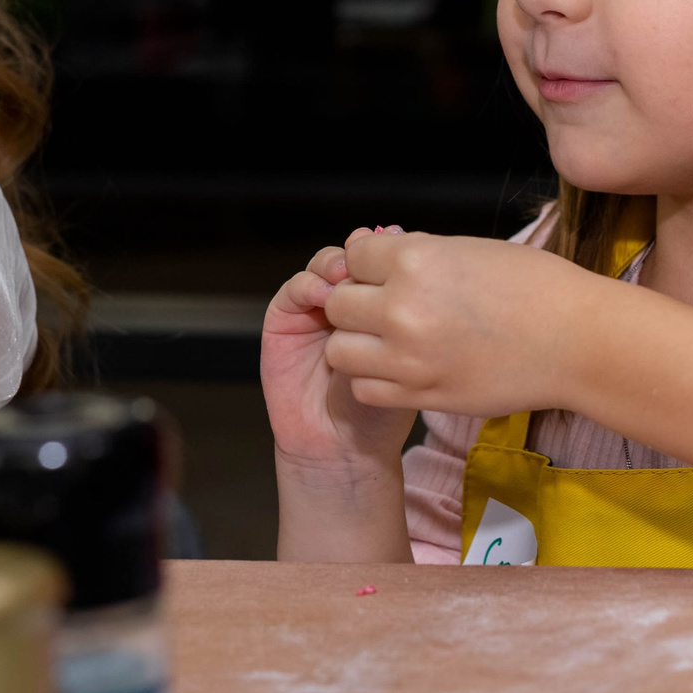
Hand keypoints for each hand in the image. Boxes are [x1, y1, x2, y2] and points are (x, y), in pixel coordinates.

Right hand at [260, 238, 415, 474]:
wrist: (347, 446)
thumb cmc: (384, 407)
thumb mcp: (408, 355)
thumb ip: (406, 310)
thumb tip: (408, 255)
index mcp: (380, 305)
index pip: (382, 259)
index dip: (388, 250)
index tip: (402, 246)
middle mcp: (347, 303)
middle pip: (352, 255)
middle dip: (362, 253)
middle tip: (374, 260)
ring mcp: (315, 309)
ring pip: (322, 266)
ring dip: (335, 264)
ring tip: (348, 277)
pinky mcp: (284, 321)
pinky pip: (294, 291)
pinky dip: (309, 286)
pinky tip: (325, 298)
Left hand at [323, 228, 602, 418]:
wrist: (578, 341)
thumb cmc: (535, 287)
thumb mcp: (471, 250)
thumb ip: (416, 252)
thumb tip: (371, 251)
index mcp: (417, 261)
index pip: (352, 256)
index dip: (368, 263)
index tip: (387, 271)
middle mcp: (404, 309)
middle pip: (337, 304)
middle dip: (356, 301)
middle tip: (385, 306)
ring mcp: (410, 358)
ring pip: (339, 351)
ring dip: (358, 343)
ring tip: (389, 339)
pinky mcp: (422, 395)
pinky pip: (364, 388)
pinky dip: (375, 378)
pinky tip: (402, 366)